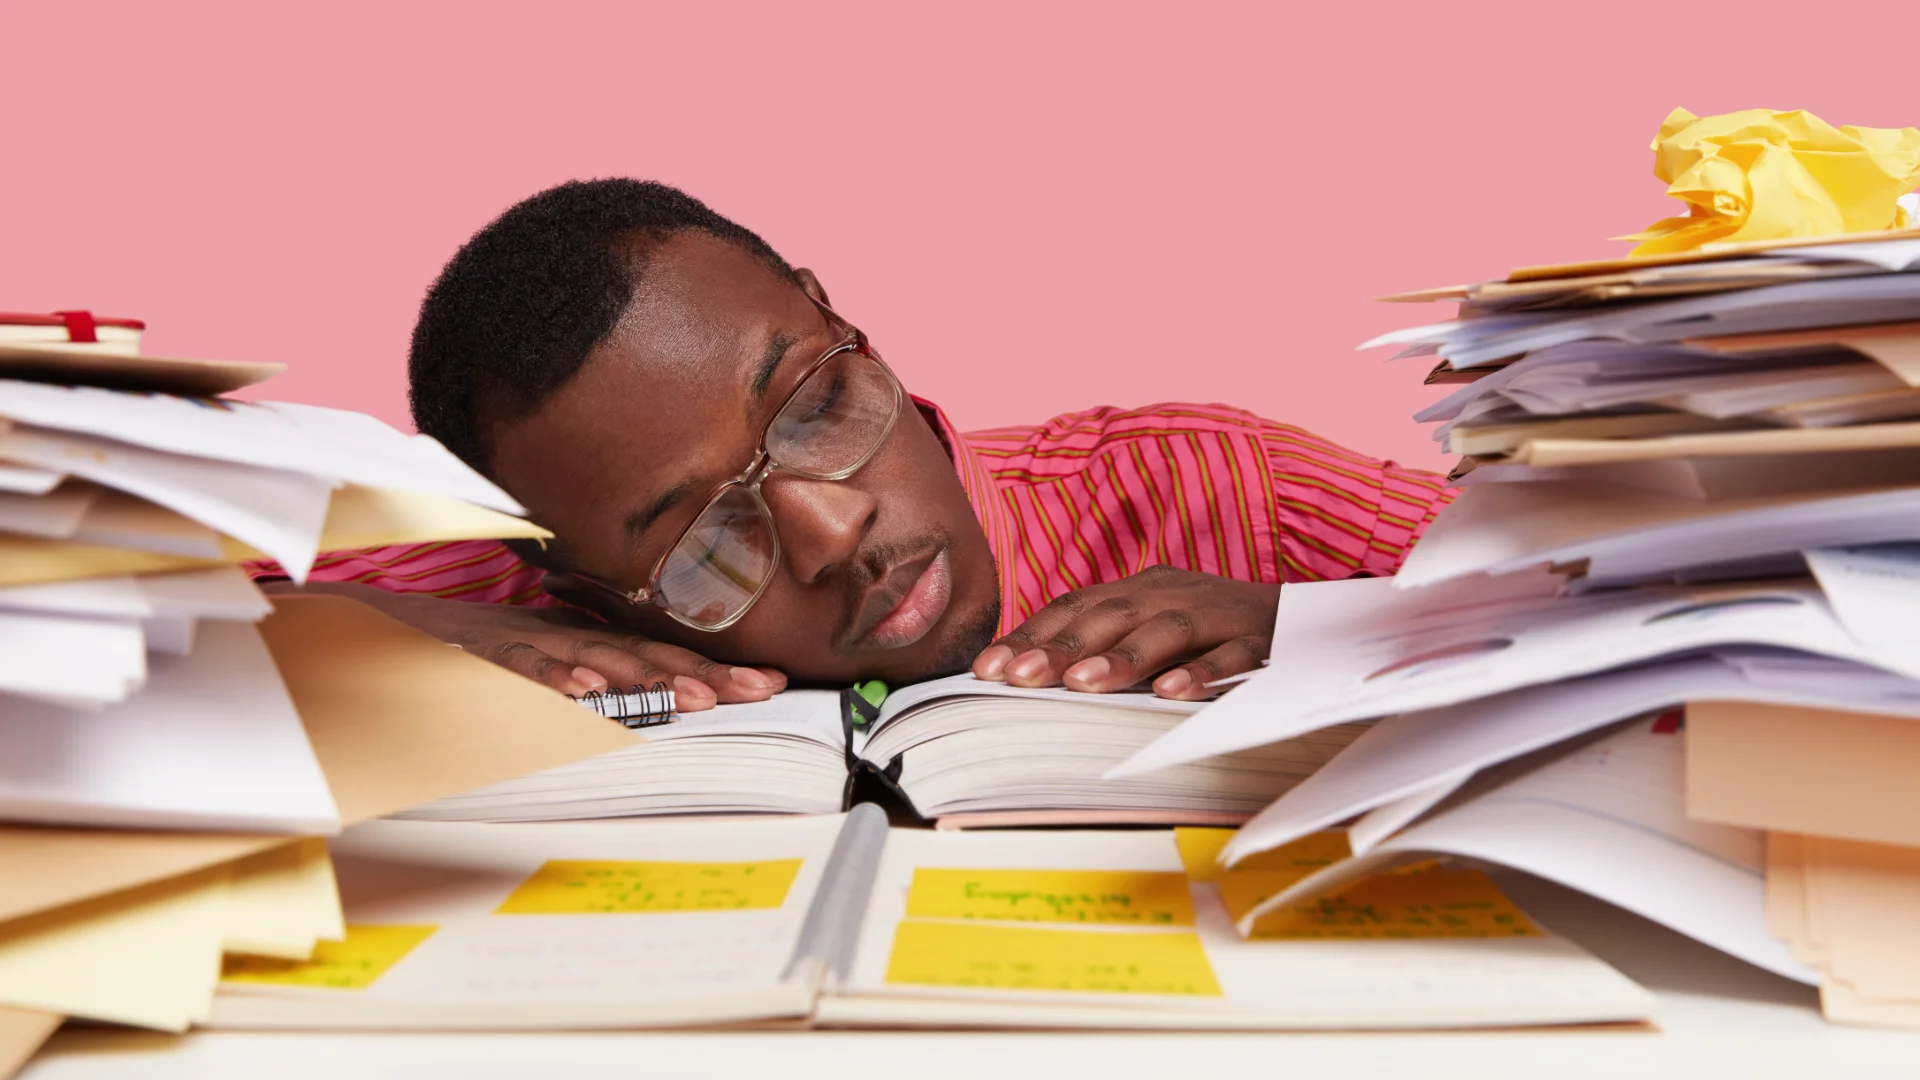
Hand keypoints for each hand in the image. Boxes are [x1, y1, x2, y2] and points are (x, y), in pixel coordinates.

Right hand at [265, 582, 783, 710]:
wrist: (358, 625)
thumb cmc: (445, 655)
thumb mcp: (523, 671)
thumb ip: (572, 690)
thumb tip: (624, 716)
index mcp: (568, 641)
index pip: (652, 654)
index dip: (711, 666)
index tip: (773, 682)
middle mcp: (549, 635)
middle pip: (636, 651)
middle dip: (701, 671)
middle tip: (756, 689)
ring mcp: (510, 644)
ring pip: (586, 657)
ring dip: (643, 676)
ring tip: (696, 696)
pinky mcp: (469, 657)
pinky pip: (512, 671)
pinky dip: (546, 679)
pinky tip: (584, 693)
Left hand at [970, 565, 1277, 700]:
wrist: (1312, 617)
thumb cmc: (1216, 631)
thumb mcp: (1158, 627)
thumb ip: (1107, 644)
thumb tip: (1031, 674)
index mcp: (1144, 589)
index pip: (1077, 605)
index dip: (1033, 634)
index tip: (989, 668)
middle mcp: (1175, 594)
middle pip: (1112, 615)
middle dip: (1060, 645)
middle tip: (1018, 676)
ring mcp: (1220, 614)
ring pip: (1166, 630)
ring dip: (1121, 657)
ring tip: (1080, 684)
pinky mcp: (1264, 640)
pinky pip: (1231, 654)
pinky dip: (1202, 672)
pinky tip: (1171, 694)